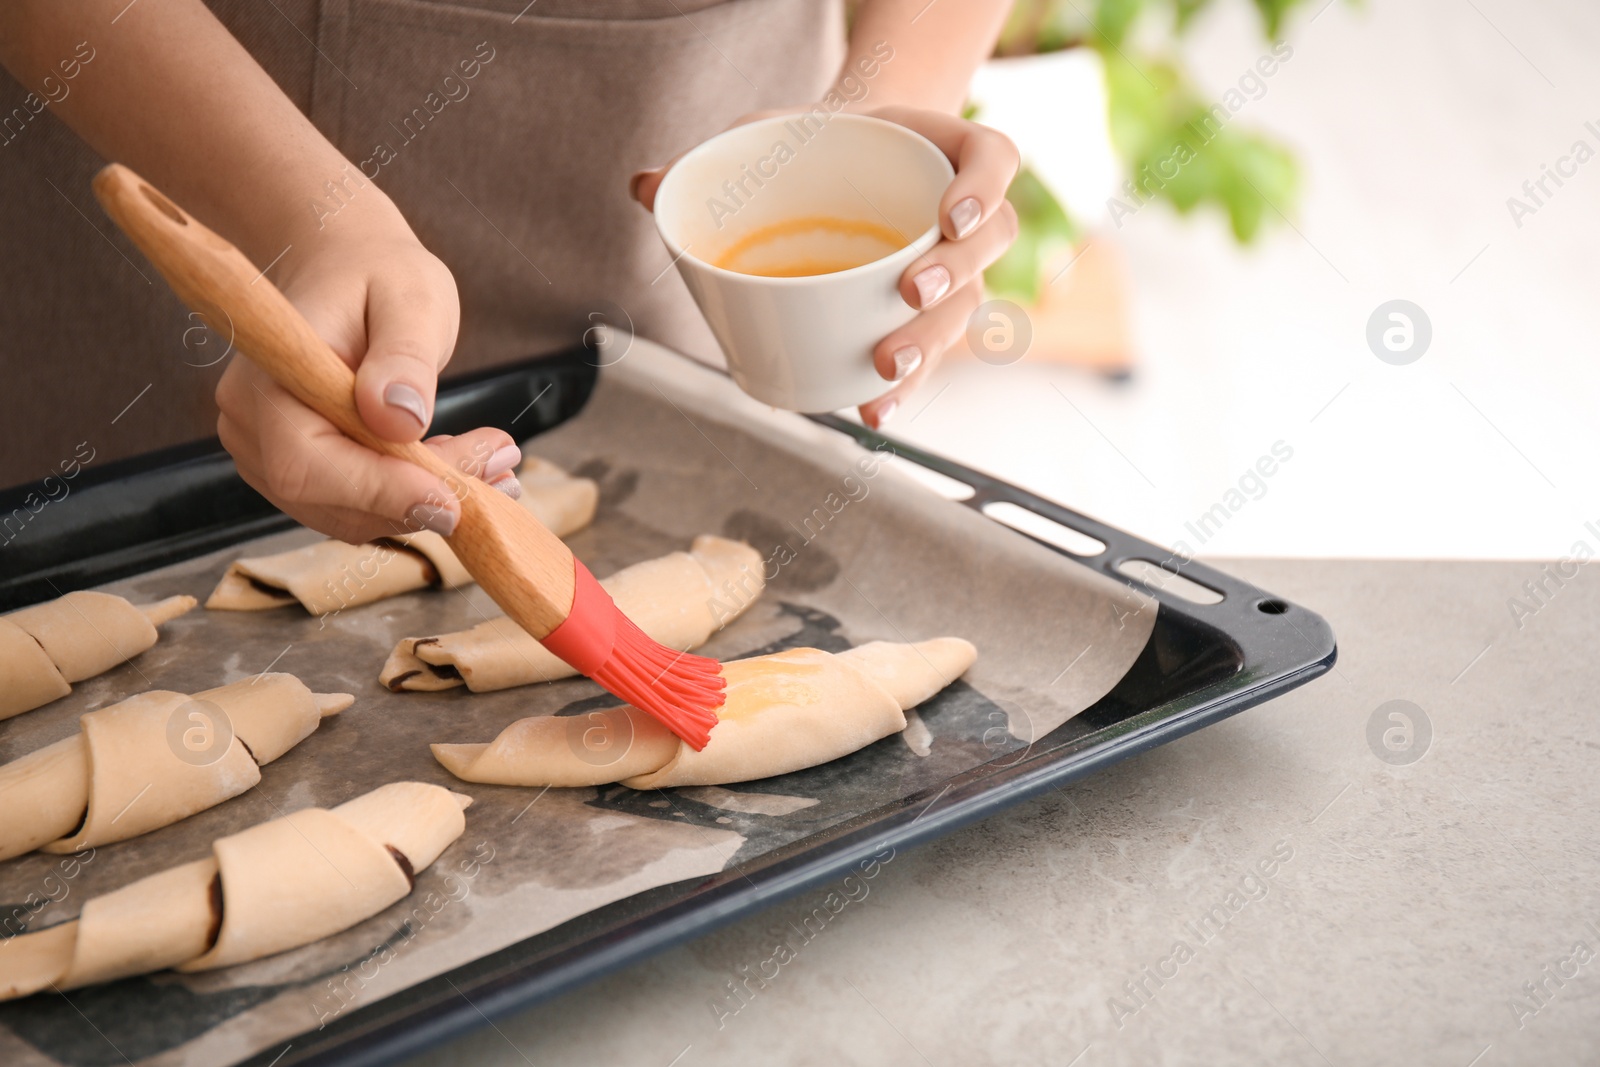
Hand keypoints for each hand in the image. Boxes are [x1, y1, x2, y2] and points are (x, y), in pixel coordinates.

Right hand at [215, 202, 520, 543]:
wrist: (353, 270)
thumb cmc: (378, 274)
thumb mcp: (411, 298)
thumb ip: (405, 358)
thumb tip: (400, 420)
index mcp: (266, 378)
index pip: (305, 462)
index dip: (377, 491)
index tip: (451, 499)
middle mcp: (252, 423)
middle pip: (330, 499)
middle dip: (419, 498)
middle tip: (500, 467)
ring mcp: (268, 453)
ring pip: (349, 514)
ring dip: (426, 502)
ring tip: (496, 467)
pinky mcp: (301, 469)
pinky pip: (357, 505)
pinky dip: (414, 498)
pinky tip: (468, 473)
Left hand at [632, 104, 1019, 428]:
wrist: (839, 159)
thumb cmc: (816, 146)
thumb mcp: (772, 135)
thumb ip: (717, 156)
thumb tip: (644, 186)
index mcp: (942, 152)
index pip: (994, 160)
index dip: (984, 188)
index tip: (949, 214)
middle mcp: (965, 212)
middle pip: (989, 245)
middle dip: (953, 276)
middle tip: (909, 294)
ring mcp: (956, 266)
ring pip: (969, 306)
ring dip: (931, 341)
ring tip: (883, 366)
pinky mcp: (931, 314)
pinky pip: (934, 352)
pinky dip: (906, 386)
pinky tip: (874, 410)